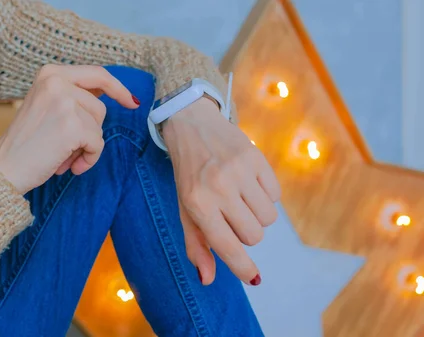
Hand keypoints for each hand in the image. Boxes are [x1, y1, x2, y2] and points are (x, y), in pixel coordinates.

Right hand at [0, 65, 138, 193]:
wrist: (5, 168)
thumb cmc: (26, 143)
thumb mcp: (46, 105)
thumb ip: (74, 95)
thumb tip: (109, 93)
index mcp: (50, 73)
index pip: (96, 73)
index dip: (117, 88)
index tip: (131, 101)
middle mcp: (57, 82)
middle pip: (99, 107)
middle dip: (89, 130)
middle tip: (65, 146)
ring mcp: (65, 102)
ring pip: (98, 126)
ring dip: (86, 146)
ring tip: (62, 155)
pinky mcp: (72, 126)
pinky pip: (97, 143)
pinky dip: (88, 159)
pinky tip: (68, 166)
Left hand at [162, 98, 279, 285]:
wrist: (192, 124)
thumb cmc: (189, 175)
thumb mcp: (185, 209)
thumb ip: (196, 245)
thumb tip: (206, 280)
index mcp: (198, 204)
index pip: (227, 246)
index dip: (242, 267)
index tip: (253, 277)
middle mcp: (219, 188)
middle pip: (254, 236)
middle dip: (245, 232)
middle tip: (231, 214)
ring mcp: (239, 172)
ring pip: (268, 218)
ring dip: (257, 215)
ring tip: (239, 197)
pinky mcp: (256, 158)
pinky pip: (275, 195)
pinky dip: (265, 196)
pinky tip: (248, 182)